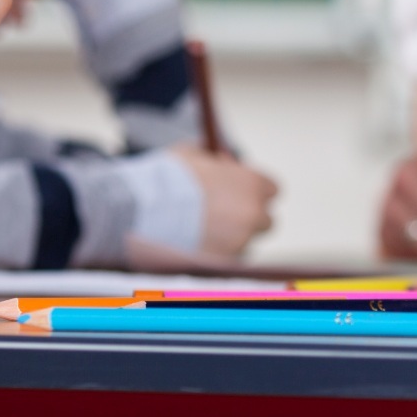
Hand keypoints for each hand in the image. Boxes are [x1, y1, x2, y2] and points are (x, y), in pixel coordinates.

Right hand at [169, 143, 278, 257]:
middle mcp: (253, 213)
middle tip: (227, 215)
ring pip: (244, 242)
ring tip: (201, 231)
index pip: (272, 190)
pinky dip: (216, 254)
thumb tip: (216, 160)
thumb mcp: (192, 154)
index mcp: (252, 183)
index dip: (255, 190)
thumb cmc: (167, 178)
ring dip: (231, 238)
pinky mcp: (223, 262)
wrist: (144, 210)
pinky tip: (194, 244)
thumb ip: (211, 158)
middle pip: (266, 220)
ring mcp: (240, 240)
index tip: (241, 191)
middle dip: (249, 218)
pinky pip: (226, 259)